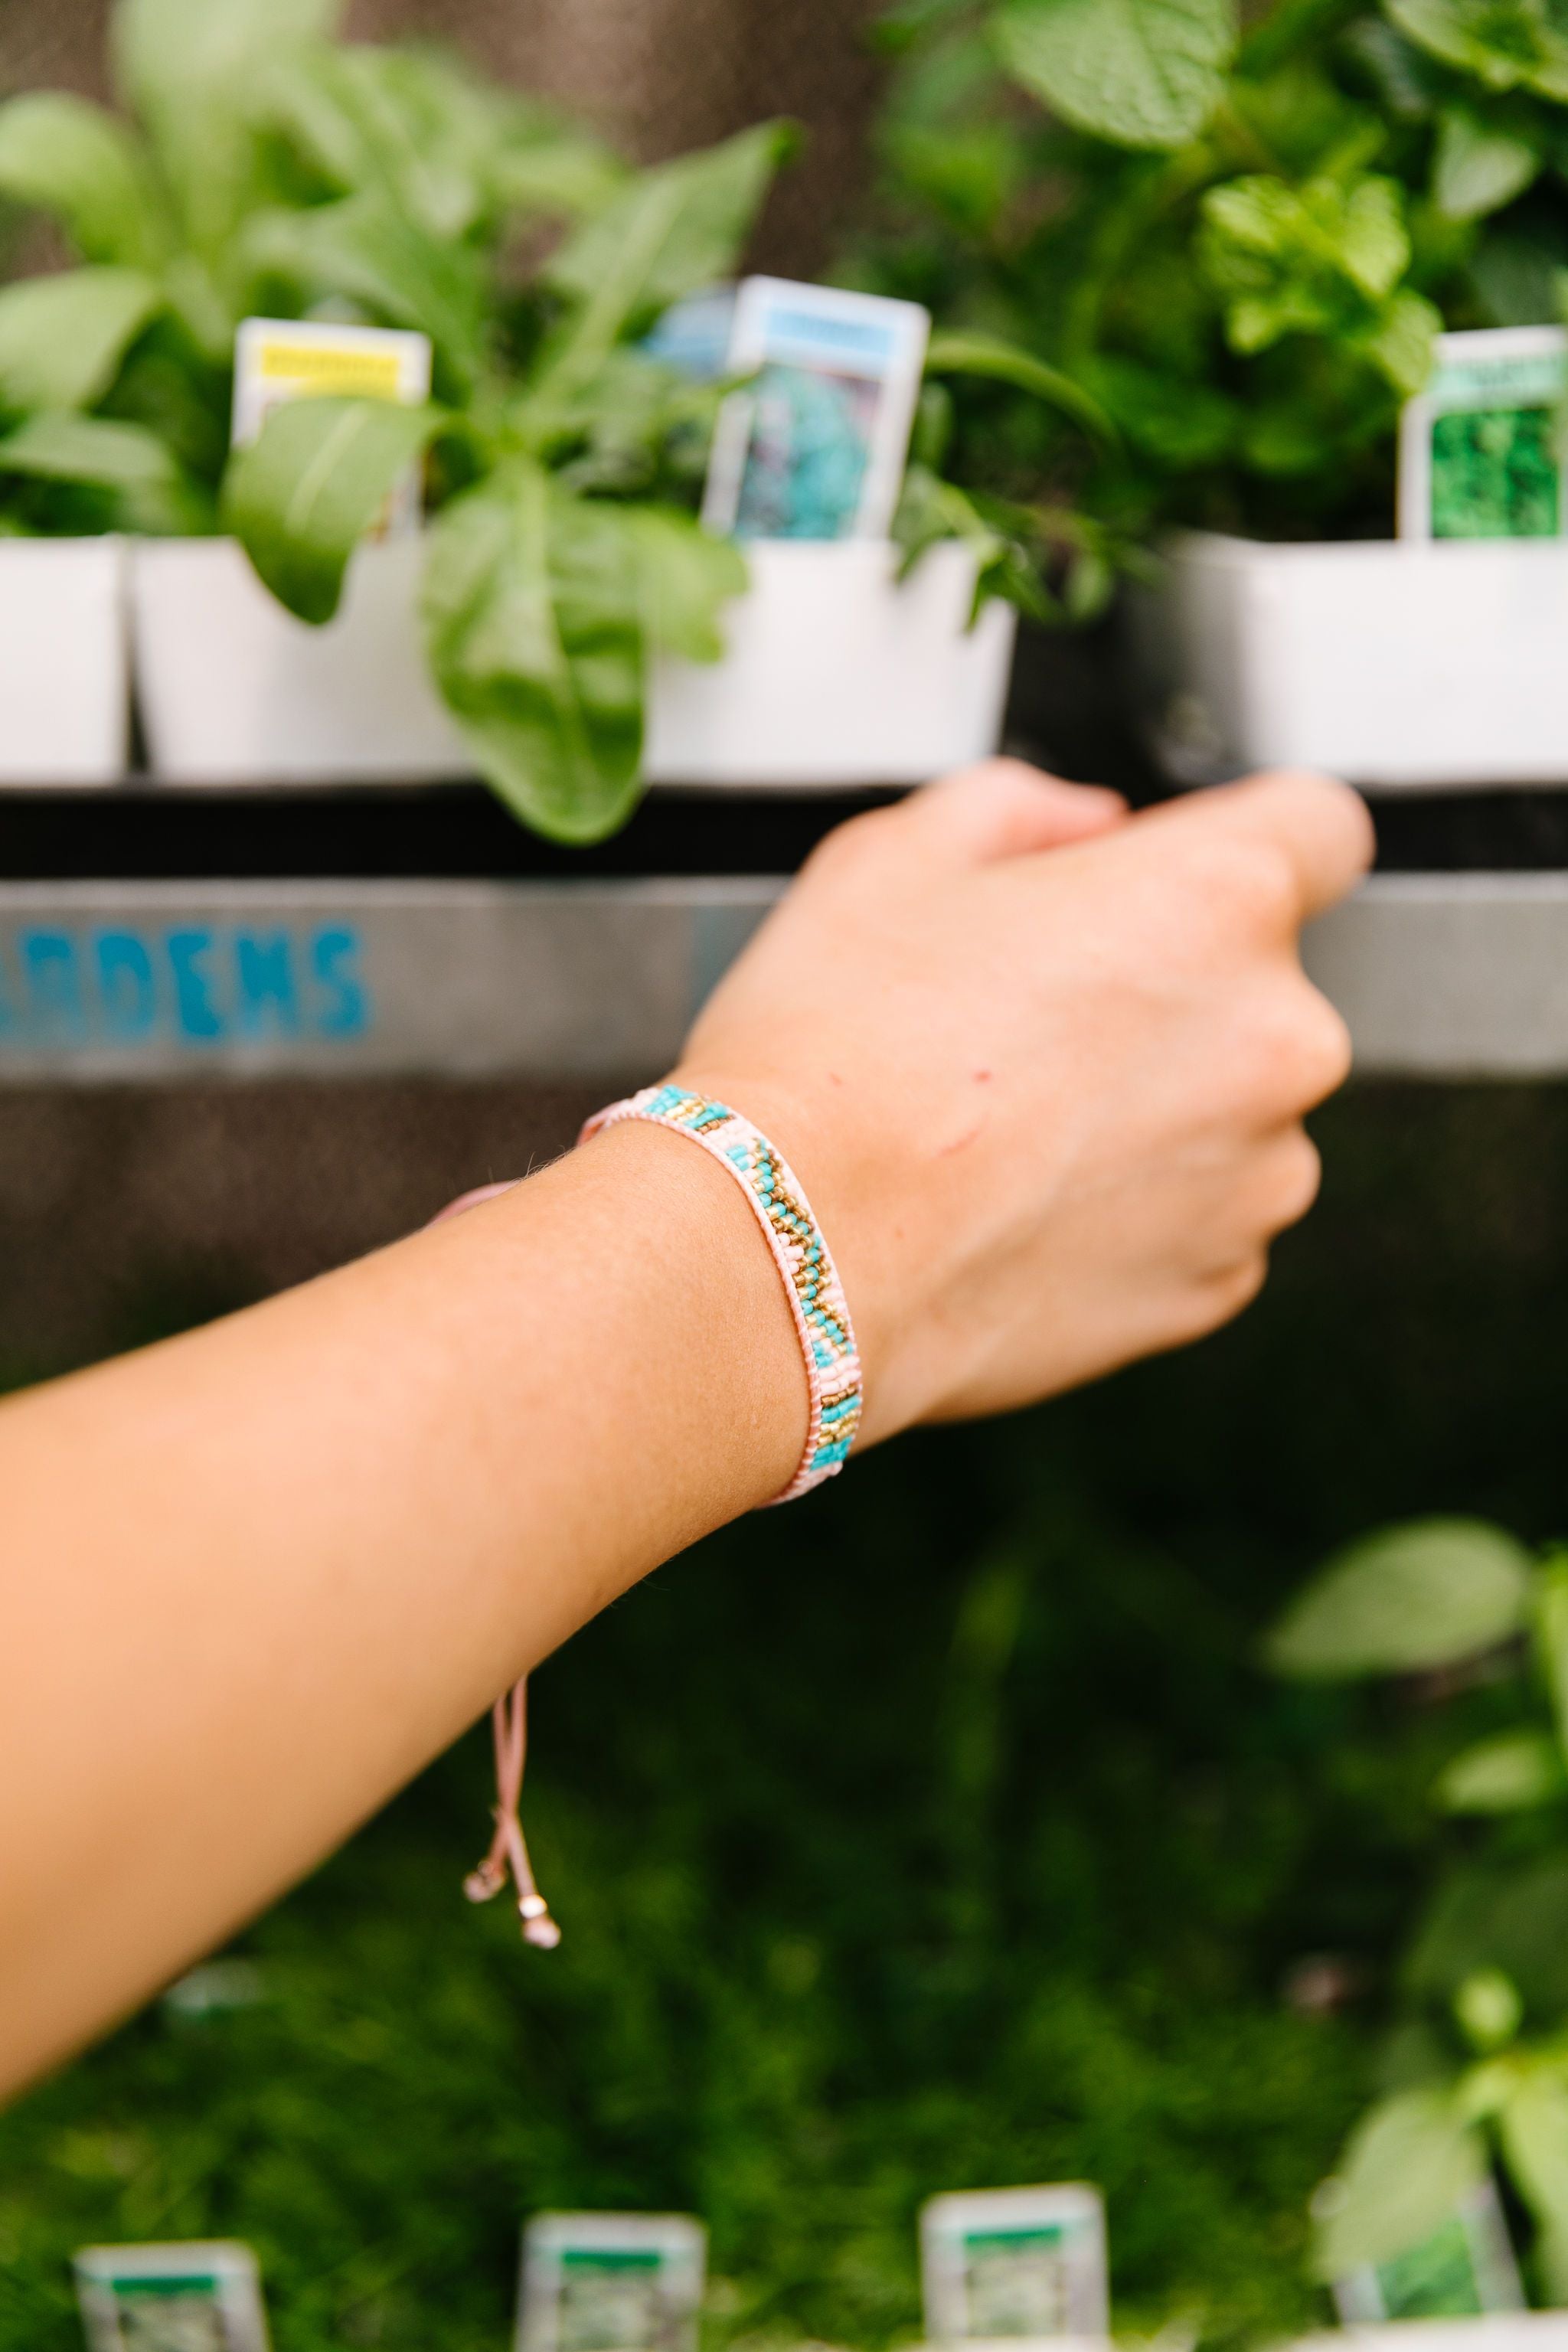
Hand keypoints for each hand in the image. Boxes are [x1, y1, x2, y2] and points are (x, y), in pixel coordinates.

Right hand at [674, 759, 1371, 1443]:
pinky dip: (1134, 1212)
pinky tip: (1021, 1205)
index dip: (1233, 842)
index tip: (1167, 879)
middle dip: (1163, 992)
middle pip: (1255, 983)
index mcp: (1217, 898)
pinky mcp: (1219, 1279)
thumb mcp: (890, 856)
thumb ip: (1017, 805)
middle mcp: (1276, 1035)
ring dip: (1154, 1109)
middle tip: (1022, 1021)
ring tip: (1009, 1129)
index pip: (1319, 827)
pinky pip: (1200, 1218)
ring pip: (1231, 1110)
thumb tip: (1088, 827)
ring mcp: (1260, 1172)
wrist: (789, 1252)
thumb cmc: (830, 1057)